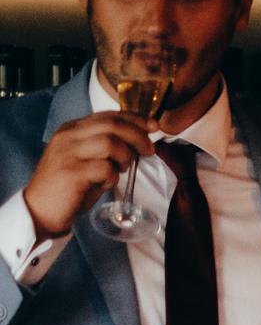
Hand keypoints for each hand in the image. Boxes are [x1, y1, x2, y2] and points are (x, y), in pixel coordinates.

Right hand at [23, 111, 154, 239]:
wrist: (41, 209)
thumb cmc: (71, 185)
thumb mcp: (88, 158)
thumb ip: (108, 146)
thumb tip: (141, 140)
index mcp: (72, 129)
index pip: (108, 115)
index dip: (135, 119)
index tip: (154, 127)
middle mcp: (67, 136)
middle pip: (112, 125)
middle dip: (138, 136)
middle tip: (149, 151)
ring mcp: (67, 153)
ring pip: (110, 143)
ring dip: (124, 156)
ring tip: (121, 169)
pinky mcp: (70, 172)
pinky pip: (104, 168)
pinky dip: (112, 177)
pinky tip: (105, 184)